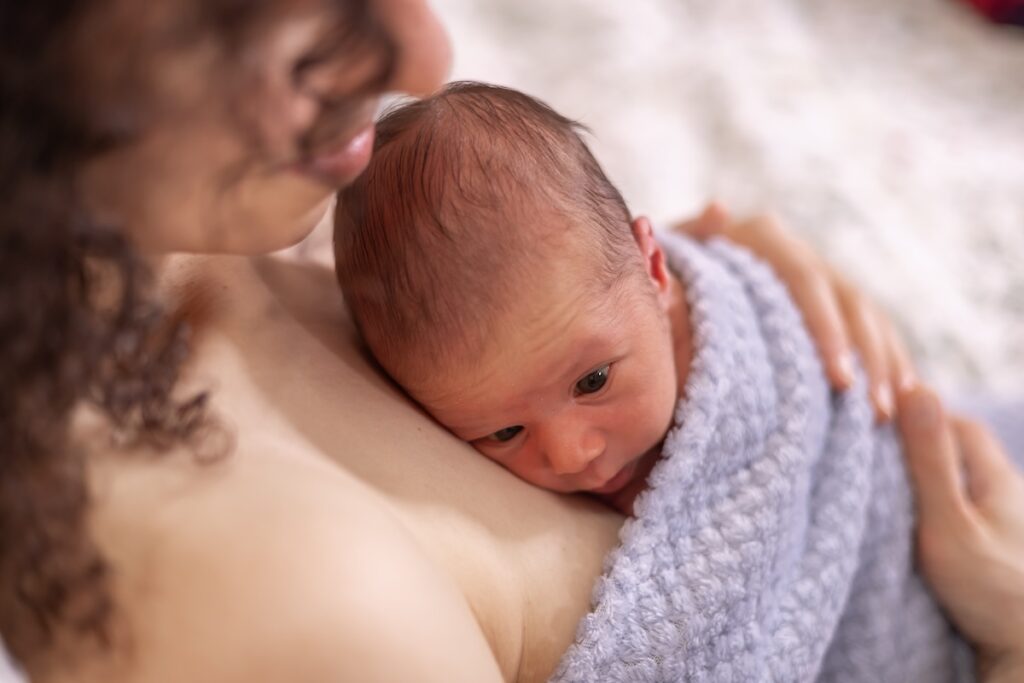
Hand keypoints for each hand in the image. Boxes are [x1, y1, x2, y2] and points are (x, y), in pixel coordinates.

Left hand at [675, 203, 914, 420]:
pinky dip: (889, 364)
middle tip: (873, 409)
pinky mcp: (834, 308)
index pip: (805, 280)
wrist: (670, 282)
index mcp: (762, 237)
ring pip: (869, 319)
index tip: (839, 379)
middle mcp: (799, 253)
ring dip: (884, 365)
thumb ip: (689, 239)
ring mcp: (821, 278)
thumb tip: (720, 209)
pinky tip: (899, 403)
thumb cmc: (661, 278)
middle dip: (865, 357)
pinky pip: (875, 334)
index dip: (827, 330)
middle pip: (847, 301)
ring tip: (888, 416)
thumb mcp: (668, 258)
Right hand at [898, 385, 1023, 678]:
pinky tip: (920, 520)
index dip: (918, 414)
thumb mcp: (948, 520)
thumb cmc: (989, 587)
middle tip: (879, 450)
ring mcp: (1005, 521)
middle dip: (922, 443)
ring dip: (930, 476)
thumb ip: (929, 459)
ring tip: (893, 485)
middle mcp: (1007, 491)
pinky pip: (964, 508)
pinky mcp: (997, 547)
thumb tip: (916, 390)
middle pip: (961, 449)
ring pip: (963, 481)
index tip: (879, 420)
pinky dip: (939, 504)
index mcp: (996, 475)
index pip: (958, 423)